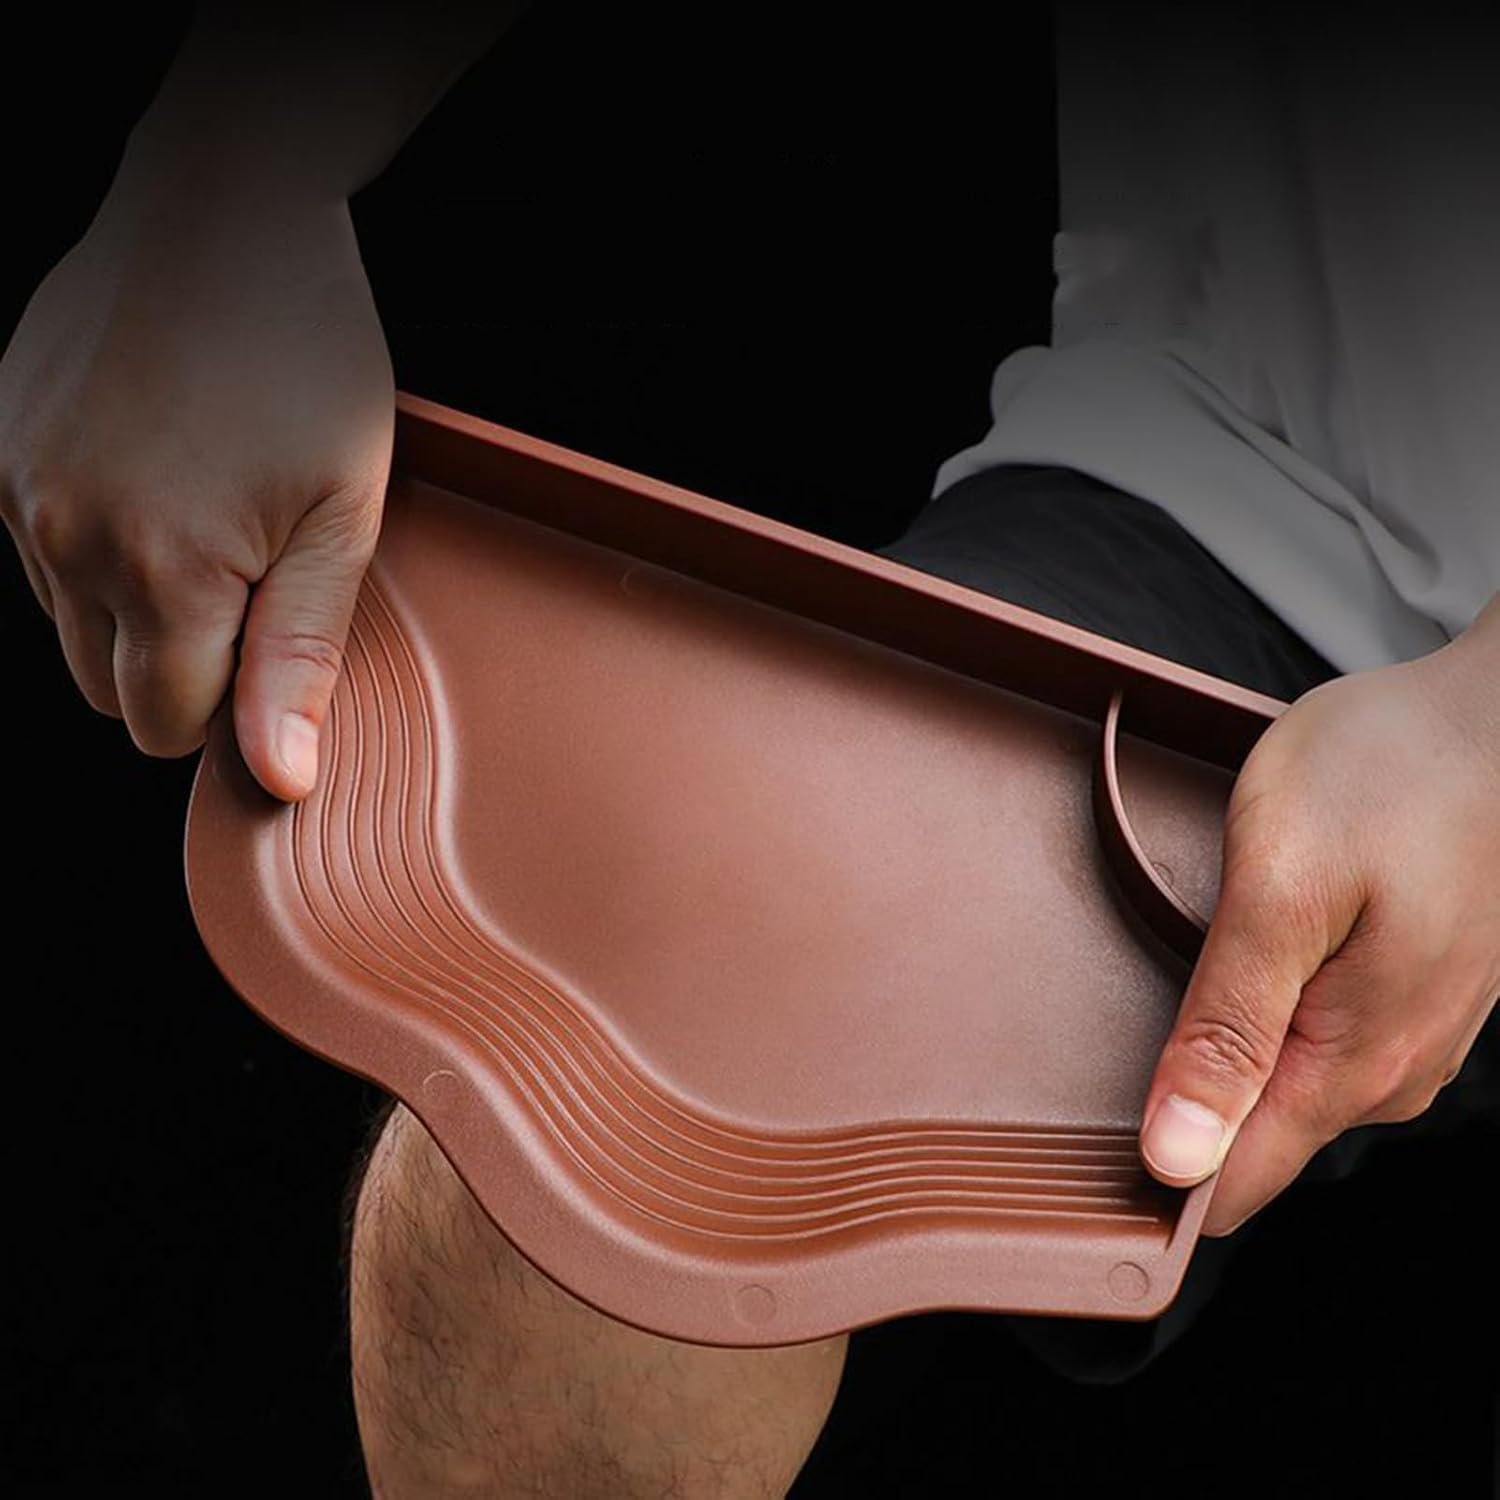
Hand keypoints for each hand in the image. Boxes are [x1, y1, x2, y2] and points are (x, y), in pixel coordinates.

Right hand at [0, 146, 393, 801]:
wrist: (224, 209)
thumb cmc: (308, 356)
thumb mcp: (343, 515)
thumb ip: (301, 656)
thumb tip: (279, 777)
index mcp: (160, 568)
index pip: (168, 725)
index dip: (231, 713)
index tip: (273, 651)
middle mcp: (64, 536)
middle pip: (108, 689)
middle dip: (181, 669)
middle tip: (252, 584)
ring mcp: (17, 485)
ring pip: (69, 625)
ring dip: (134, 609)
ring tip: (208, 521)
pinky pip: (38, 552)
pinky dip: (92, 549)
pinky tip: (155, 483)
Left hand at [1138, 610, 1499, 1234]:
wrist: (1496, 713)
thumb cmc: (1387, 775)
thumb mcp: (1279, 892)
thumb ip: (1227, 1029)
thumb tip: (1176, 1158)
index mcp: (1351, 1067)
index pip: (1231, 1185)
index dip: (1147, 1171)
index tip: (1078, 1139)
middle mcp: (1391, 1073)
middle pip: (1252, 1140)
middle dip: (1175, 1101)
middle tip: (1114, 1019)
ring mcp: (1409, 1034)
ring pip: (1282, 1086)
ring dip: (1220, 1048)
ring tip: (1184, 966)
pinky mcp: (1409, 992)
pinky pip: (1316, 1038)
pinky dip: (1266, 1008)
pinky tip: (1247, 951)